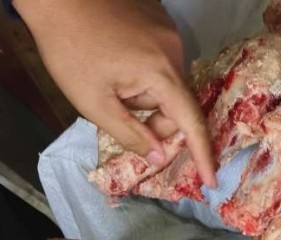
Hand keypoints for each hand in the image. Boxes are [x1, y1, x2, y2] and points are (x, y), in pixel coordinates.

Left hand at [15, 0, 215, 187]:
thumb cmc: (69, 49)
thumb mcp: (94, 103)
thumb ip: (131, 135)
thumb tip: (160, 157)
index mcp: (160, 72)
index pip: (191, 122)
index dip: (202, 154)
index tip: (211, 181)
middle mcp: (174, 49)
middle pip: (177, 102)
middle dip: (156, 119)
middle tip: (121, 114)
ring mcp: (167, 30)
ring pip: (168, 82)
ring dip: (147, 94)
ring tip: (113, 80)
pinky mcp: (158, 18)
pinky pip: (161, 59)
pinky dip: (145, 71)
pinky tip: (117, 61)